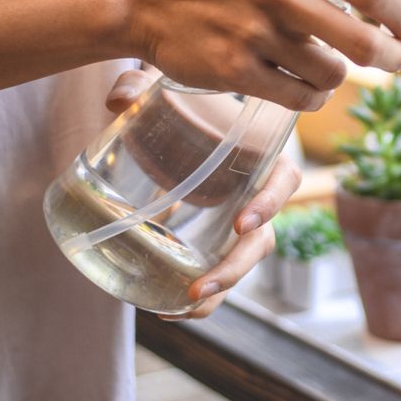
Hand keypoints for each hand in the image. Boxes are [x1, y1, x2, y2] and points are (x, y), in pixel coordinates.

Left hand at [105, 71, 301, 319]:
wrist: (178, 119)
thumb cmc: (185, 102)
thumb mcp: (164, 89)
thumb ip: (139, 89)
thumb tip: (116, 99)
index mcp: (261, 155)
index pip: (283, 181)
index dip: (269, 203)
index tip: (242, 223)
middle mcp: (257, 196)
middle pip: (261, 242)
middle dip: (234, 268)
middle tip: (200, 286)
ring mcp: (237, 224)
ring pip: (241, 265)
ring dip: (219, 291)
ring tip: (182, 306)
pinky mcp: (214, 241)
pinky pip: (217, 276)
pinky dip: (199, 301)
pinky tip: (165, 312)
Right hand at [127, 0, 400, 111]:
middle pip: (365, 45)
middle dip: (391, 59)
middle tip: (393, 59)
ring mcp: (256, 32)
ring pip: (332, 76)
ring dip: (335, 76)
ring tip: (319, 64)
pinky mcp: (235, 70)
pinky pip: (300, 98)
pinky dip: (309, 97)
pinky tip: (299, 84)